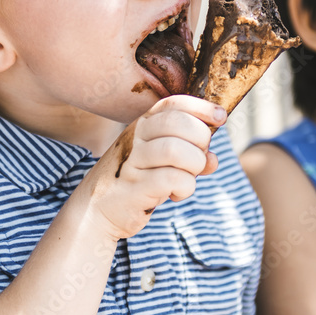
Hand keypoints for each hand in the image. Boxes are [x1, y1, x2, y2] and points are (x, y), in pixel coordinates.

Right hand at [75, 95, 224, 240]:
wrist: (95, 210)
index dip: (201, 107)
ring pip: (177, 150)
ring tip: (188, 177)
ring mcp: (132, 161)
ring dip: (194, 165)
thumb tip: (213, 158)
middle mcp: (135, 138)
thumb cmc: (133, 181)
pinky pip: (173, 179)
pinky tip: (176, 194)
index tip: (220, 118)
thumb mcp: (158, 161)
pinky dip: (185, 188)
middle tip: (197, 161)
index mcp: (141, 125)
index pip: (173, 103)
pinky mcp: (134, 187)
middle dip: (200, 141)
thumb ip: (186, 154)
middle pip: (179, 123)